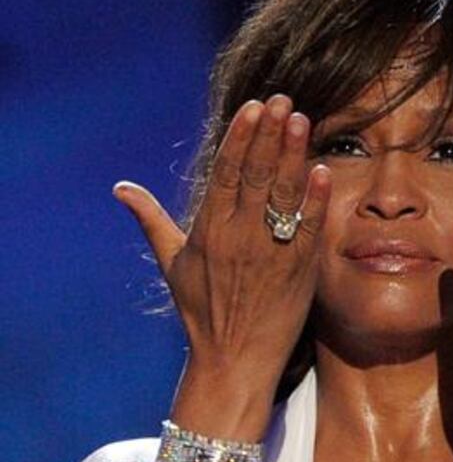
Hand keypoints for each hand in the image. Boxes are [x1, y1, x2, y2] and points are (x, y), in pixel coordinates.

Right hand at [112, 96, 330, 436]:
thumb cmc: (201, 312)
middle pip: (257, 174)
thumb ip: (150, 220)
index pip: (226, 172)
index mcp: (209, 230)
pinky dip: (316, 200)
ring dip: (293, 155)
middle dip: (270, 134)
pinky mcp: (299, 269)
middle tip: (284, 100)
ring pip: (283, 194)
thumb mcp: (172, 264)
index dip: (241, 137)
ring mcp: (272, 252)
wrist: (234, 360)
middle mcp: (239, 236)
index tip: (254, 106)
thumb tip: (120, 188)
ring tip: (302, 120)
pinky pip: (309, 228)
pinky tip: (324, 171)